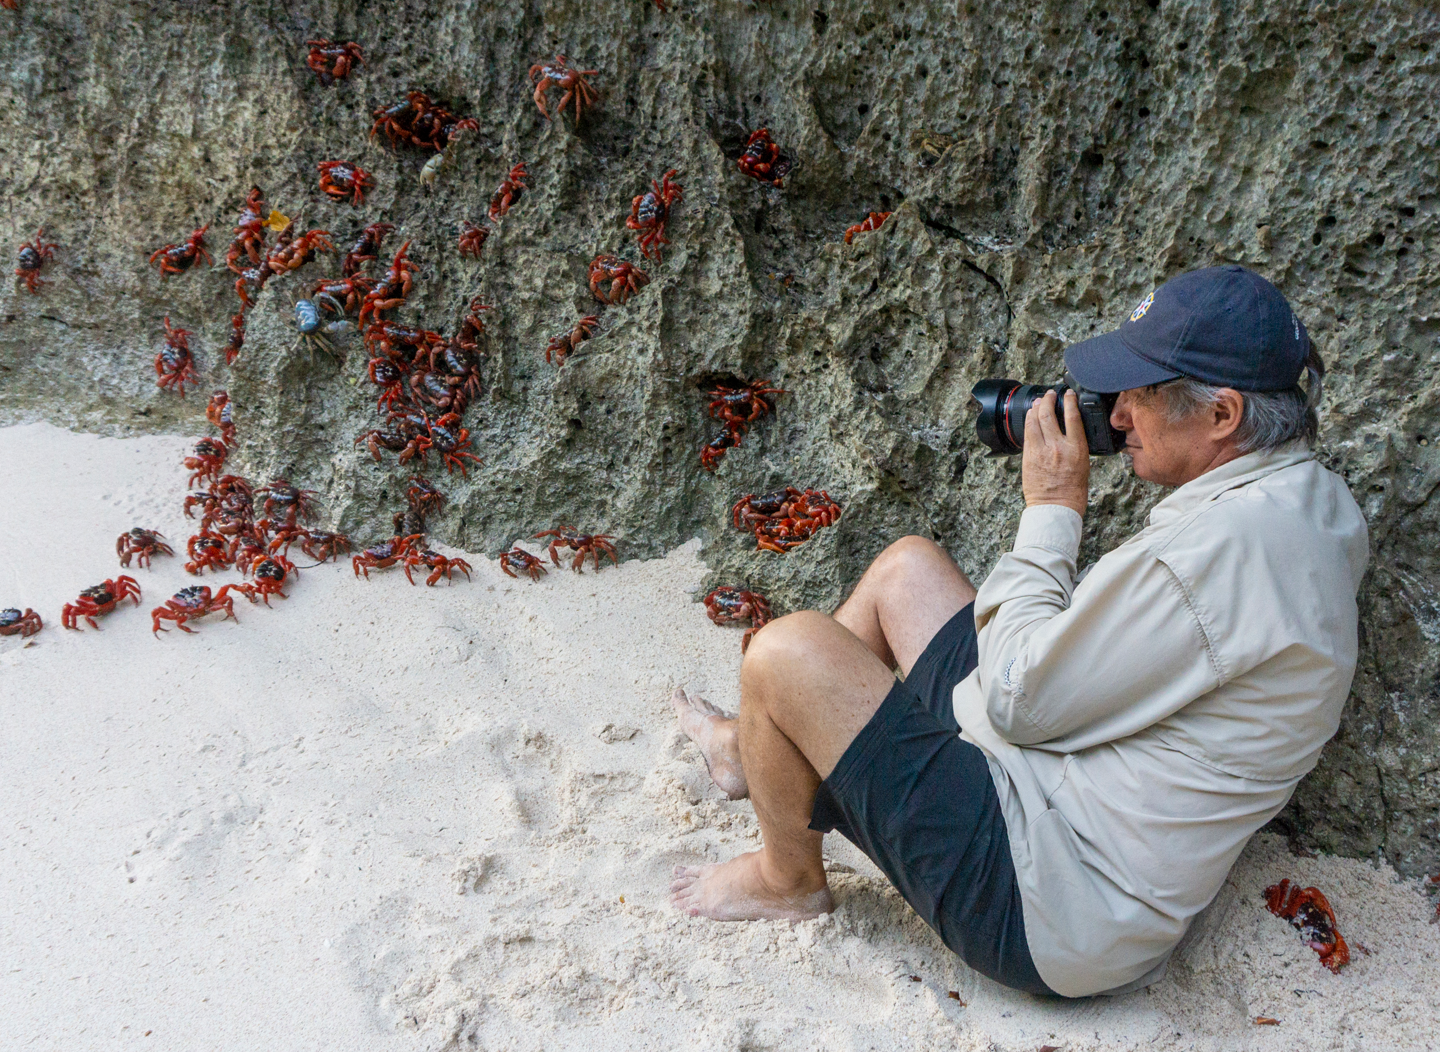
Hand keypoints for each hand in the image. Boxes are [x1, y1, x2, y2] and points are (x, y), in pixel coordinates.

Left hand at [1021, 390, 1089, 516]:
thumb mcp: (1083, 463)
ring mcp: (1041, 451)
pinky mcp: (1029, 456)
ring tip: (1039, 402)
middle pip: (1050, 414)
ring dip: (1036, 408)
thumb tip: (1068, 430)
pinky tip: (1030, 416)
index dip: (1069, 400)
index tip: (1069, 394)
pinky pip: (1027, 433)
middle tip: (1049, 394)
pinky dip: (1028, 421)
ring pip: (1035, 421)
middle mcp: (1058, 447)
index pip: (1073, 416)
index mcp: (1077, 448)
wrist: (1056, 507)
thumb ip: (1075, 444)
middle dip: (1048, 399)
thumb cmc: (1072, 490)